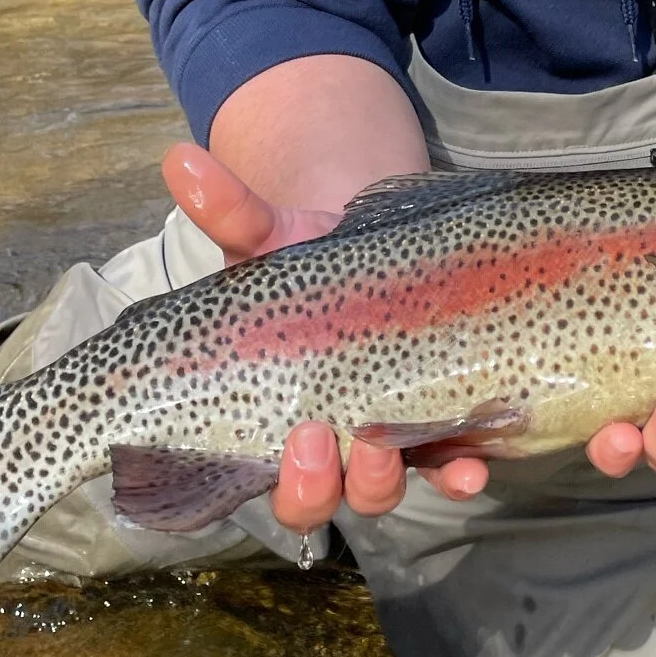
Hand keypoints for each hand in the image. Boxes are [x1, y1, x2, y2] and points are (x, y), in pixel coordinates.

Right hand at [162, 140, 487, 530]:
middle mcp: (328, 445)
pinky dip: (459, 469)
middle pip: (318, 499)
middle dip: (321, 485)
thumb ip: (231, 210)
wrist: (379, 251)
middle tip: (325, 439)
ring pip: (379, 490)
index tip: (296, 434)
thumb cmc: (312, 260)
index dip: (283, 478)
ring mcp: (384, 442)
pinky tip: (477, 459)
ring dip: (387, 480)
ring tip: (394, 447)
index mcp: (275, 418)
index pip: (266, 478)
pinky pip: (447, 464)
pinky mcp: (437, 428)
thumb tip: (178, 158)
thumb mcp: (272, 235)